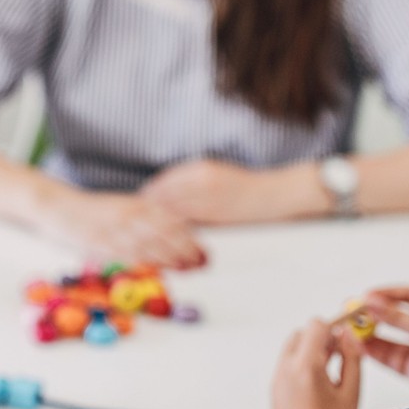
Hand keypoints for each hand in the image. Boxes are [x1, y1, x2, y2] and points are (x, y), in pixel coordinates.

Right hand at [35, 184, 207, 269]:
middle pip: (165, 234)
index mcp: (136, 204)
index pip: (171, 221)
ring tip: (187, 270)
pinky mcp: (100, 243)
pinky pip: (127, 255)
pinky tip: (158, 271)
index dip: (190, 237)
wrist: (57, 205)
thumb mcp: (121, 207)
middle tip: (201, 264)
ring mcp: (115, 229)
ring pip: (150, 245)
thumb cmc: (92, 210)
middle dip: (186, 250)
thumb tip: (172, 232)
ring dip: (171, 259)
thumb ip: (144, 218)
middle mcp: (128, 215)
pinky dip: (145, 263)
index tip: (203, 251)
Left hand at [141, 160, 319, 224]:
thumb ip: (192, 183)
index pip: (164, 182)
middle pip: (164, 197)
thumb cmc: (245, 186)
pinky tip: (168, 239)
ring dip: (158, 223)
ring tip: (145, 234)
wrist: (274, 194)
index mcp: (200, 168)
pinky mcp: (217, 215)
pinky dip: (176, 231)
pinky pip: (190, 224)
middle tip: (135, 224)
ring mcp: (209, 198)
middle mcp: (201, 181)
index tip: (138, 206)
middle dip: (148, 211)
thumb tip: (167, 195)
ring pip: (174, 212)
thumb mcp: (216, 174)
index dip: (149, 195)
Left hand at [270, 319, 361, 408]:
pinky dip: (303, 364)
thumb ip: (351, 360)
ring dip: (312, 351)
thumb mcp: (350, 395)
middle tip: (342, 356)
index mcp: (305, 367)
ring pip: (294, 347)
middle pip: (303, 333)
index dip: (335, 326)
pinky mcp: (274, 389)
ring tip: (332, 374)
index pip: (316, 325)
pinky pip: (288, 364)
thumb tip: (349, 337)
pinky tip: (321, 385)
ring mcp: (277, 379)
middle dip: (323, 338)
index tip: (348, 335)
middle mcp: (285, 370)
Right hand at [357, 287, 408, 408]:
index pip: (408, 296)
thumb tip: (370, 301)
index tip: (363, 297)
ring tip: (351, 333)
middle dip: (374, 316)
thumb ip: (398, 318)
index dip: (385, 295)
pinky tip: (361, 349)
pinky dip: (377, 354)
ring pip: (392, 340)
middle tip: (351, 314)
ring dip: (372, 336)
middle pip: (396, 318)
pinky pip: (393, 359)